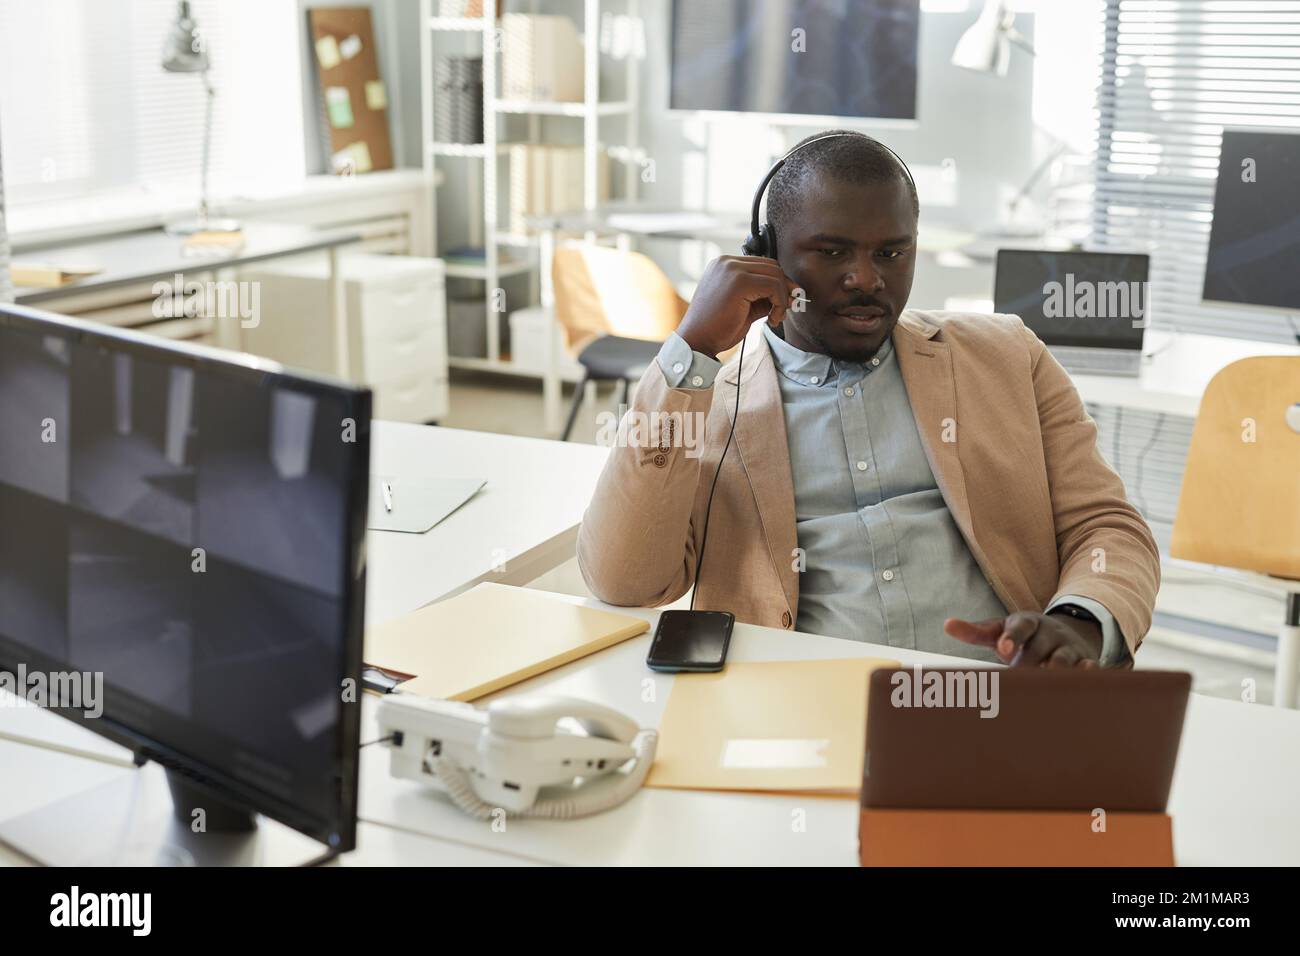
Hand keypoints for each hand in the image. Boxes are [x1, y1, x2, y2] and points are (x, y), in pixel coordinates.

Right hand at [676, 255, 800, 359]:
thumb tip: (789, 294)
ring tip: (775, 317)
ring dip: (782, 297)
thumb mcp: (743, 307)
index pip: (762, 265)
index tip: (784, 302)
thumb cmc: (716, 329)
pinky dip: (780, 303)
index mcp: (724, 265)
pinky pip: (773, 285)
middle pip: (771, 266)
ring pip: (775, 274)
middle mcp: (726, 262)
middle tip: (785, 309)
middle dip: (785, 288)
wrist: (696, 342)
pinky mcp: (739, 281)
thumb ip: (762, 297)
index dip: (778, 283)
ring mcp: (732, 269)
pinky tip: (772, 319)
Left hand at [943, 611, 1102, 668]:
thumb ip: (976, 631)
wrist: (1063, 633)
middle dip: (1028, 663)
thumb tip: (948, 625)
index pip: (1020, 627)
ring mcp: (1069, 647)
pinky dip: (1088, 673)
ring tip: (1044, 681)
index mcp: (1027, 623)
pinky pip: (1090, 667)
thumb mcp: (1000, 630)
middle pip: (1039, 648)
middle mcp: (1049, 633)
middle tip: (1015, 678)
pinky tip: (1083, 679)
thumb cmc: (1024, 637)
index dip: (1012, 637)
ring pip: (1064, 659)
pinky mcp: (1086, 661)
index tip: (1003, 649)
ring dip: (1055, 670)